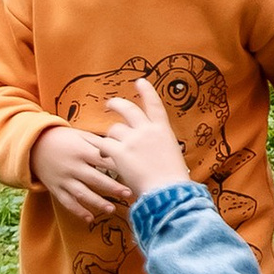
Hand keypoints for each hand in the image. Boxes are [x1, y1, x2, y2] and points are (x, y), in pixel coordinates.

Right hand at [30, 123, 122, 225]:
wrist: (34, 145)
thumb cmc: (64, 138)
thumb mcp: (81, 135)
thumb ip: (100, 142)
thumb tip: (123, 144)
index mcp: (82, 151)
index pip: (103, 160)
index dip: (118, 166)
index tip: (134, 172)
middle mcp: (73, 166)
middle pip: (95, 179)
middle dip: (113, 187)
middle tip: (129, 194)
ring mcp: (63, 179)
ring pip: (82, 193)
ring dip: (97, 202)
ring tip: (112, 210)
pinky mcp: (56, 188)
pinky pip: (67, 202)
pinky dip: (78, 211)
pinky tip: (90, 219)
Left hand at [100, 80, 192, 211]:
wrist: (167, 191)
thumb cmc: (172, 178)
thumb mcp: (171, 154)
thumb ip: (158, 144)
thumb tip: (150, 146)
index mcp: (162, 130)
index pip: (154, 104)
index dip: (147, 91)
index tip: (140, 81)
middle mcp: (146, 130)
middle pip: (128, 109)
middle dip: (117, 104)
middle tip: (110, 104)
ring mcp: (132, 140)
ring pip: (113, 130)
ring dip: (111, 138)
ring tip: (108, 149)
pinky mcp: (118, 152)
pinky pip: (103, 145)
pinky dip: (101, 149)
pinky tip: (101, 154)